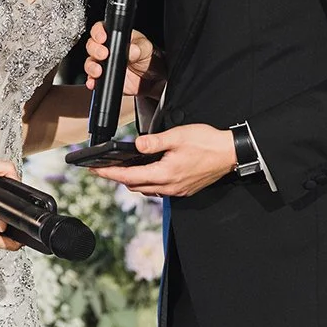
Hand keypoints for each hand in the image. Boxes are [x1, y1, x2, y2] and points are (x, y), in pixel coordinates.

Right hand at [84, 22, 163, 97]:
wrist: (153, 79)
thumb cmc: (149, 57)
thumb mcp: (147, 49)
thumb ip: (139, 48)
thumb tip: (132, 49)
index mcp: (116, 36)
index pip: (101, 29)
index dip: (98, 32)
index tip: (102, 38)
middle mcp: (107, 49)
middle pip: (92, 46)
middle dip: (94, 50)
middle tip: (103, 55)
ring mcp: (105, 64)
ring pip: (90, 63)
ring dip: (91, 67)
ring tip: (98, 71)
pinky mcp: (105, 78)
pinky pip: (93, 79)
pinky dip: (92, 81)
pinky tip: (94, 82)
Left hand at [89, 123, 236, 197]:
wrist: (230, 153)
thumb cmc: (207, 143)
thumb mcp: (177, 136)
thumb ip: (154, 142)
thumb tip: (136, 145)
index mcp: (165, 173)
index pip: (129, 176)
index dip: (109, 174)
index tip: (96, 171)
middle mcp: (170, 186)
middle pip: (135, 185)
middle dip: (118, 178)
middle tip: (104, 169)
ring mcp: (177, 190)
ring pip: (147, 189)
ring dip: (133, 181)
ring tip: (123, 169)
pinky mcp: (184, 189)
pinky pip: (160, 190)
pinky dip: (148, 182)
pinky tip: (148, 172)